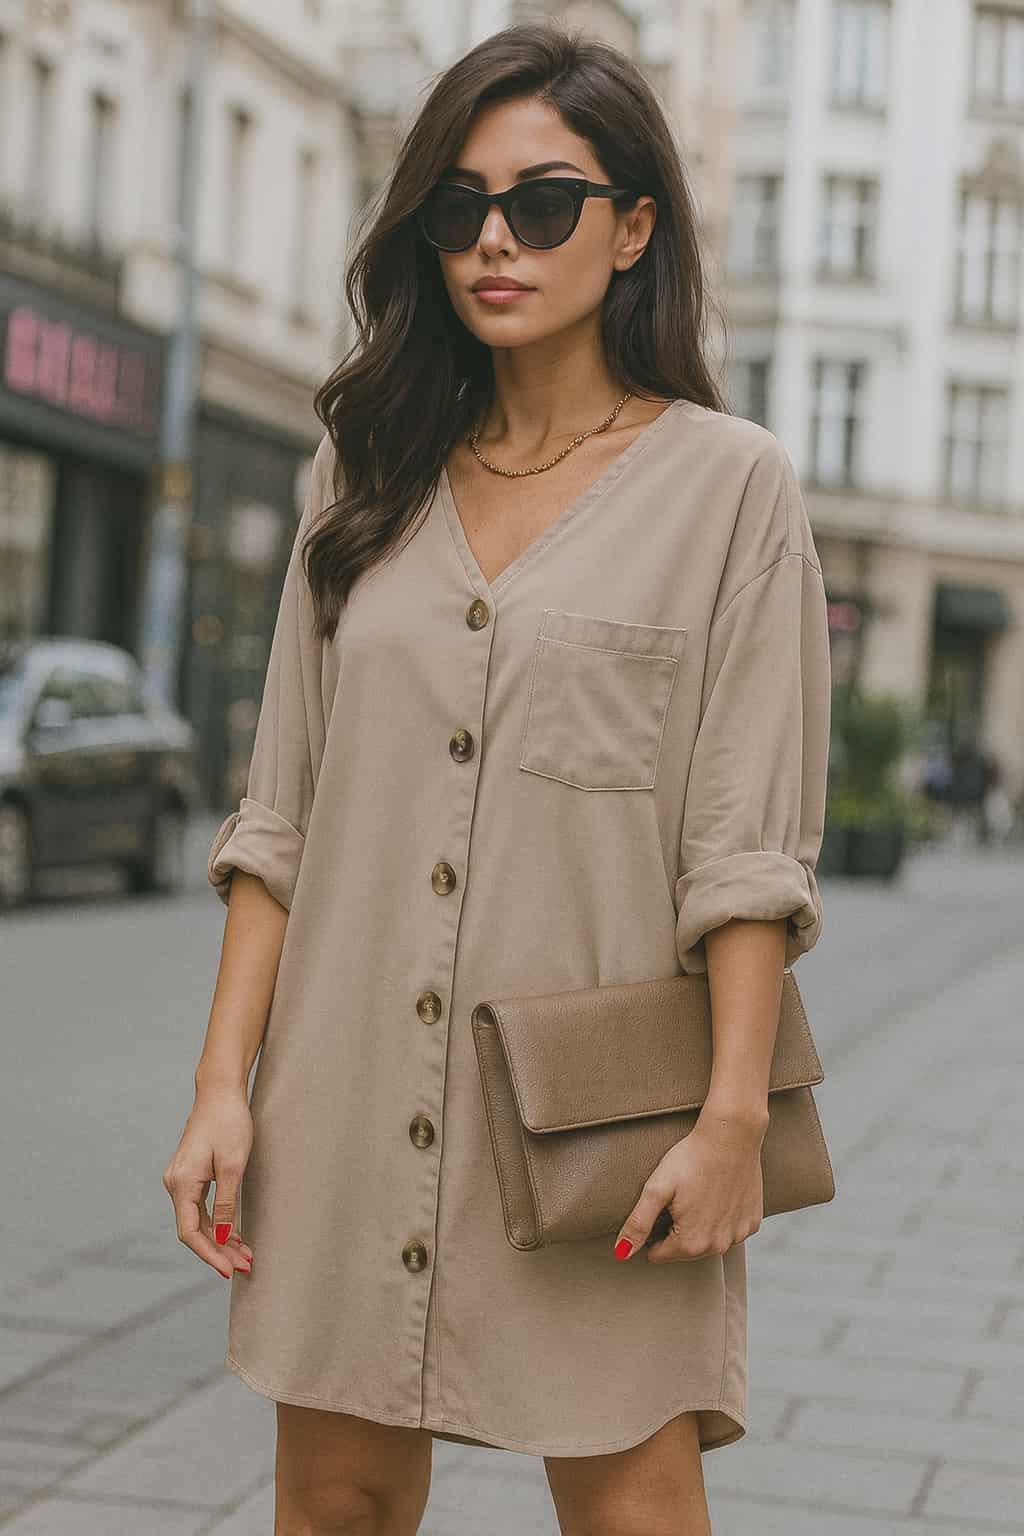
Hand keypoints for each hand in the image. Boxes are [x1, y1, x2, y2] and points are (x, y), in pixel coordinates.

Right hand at [163, 1087, 254, 1279]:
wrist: (221, 1092)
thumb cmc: (229, 1122)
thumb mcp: (233, 1165)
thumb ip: (226, 1203)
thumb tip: (222, 1236)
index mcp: (181, 1183)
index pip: (190, 1232)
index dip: (210, 1255)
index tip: (229, 1272)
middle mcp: (175, 1183)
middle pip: (194, 1229)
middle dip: (219, 1251)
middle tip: (246, 1267)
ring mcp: (181, 1179)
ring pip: (198, 1220)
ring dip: (220, 1239)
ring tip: (245, 1256)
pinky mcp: (190, 1174)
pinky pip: (201, 1207)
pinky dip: (217, 1222)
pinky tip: (234, 1235)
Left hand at [613, 1112, 766, 1263]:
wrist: (730, 1135)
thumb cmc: (691, 1158)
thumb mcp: (657, 1188)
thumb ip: (638, 1224)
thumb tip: (622, 1253)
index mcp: (691, 1244)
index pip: (658, 1254)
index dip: (653, 1231)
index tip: (660, 1206)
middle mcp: (718, 1247)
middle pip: (683, 1250)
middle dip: (676, 1229)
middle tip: (679, 1196)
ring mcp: (738, 1236)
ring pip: (707, 1241)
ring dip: (699, 1224)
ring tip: (697, 1193)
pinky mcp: (751, 1222)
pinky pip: (729, 1230)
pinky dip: (721, 1217)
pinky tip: (717, 1193)